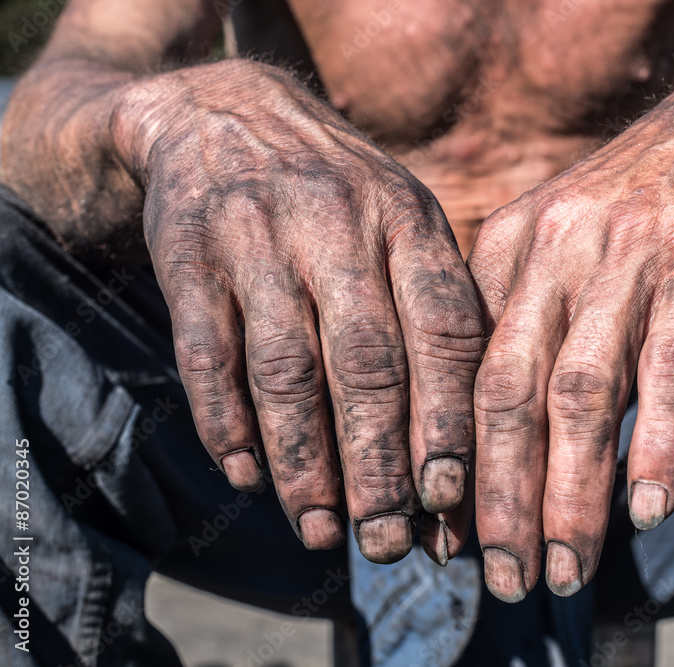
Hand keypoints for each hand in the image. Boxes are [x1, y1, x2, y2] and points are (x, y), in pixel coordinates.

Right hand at [115, 60, 483, 563]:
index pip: (443, 332)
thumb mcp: (403, 223)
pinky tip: (246, 477)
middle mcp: (337, 225)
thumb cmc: (338, 196)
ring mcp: (257, 238)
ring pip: (286, 373)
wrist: (222, 116)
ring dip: (304, 463)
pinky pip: (206, 355)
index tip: (452, 500)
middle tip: (389, 544)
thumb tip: (464, 447)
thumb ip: (436, 313)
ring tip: (320, 532)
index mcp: (407, 220)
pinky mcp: (188, 255)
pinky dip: (225, 423)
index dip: (449, 421)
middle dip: (380, 467)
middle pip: (367, 367)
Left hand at [468, 59, 673, 599]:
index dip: (453, 464)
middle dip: (500, 498)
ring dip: (572, 491)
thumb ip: (530, 321)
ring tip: (567, 568)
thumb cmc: (648, 205)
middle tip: (501, 579)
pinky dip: (659, 442)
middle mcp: (556, 250)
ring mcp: (630, 253)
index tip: (452, 540)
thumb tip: (499, 439)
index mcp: (508, 249)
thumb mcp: (568, 245)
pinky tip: (651, 508)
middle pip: (508, 393)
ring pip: (584, 391)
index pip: (462, 375)